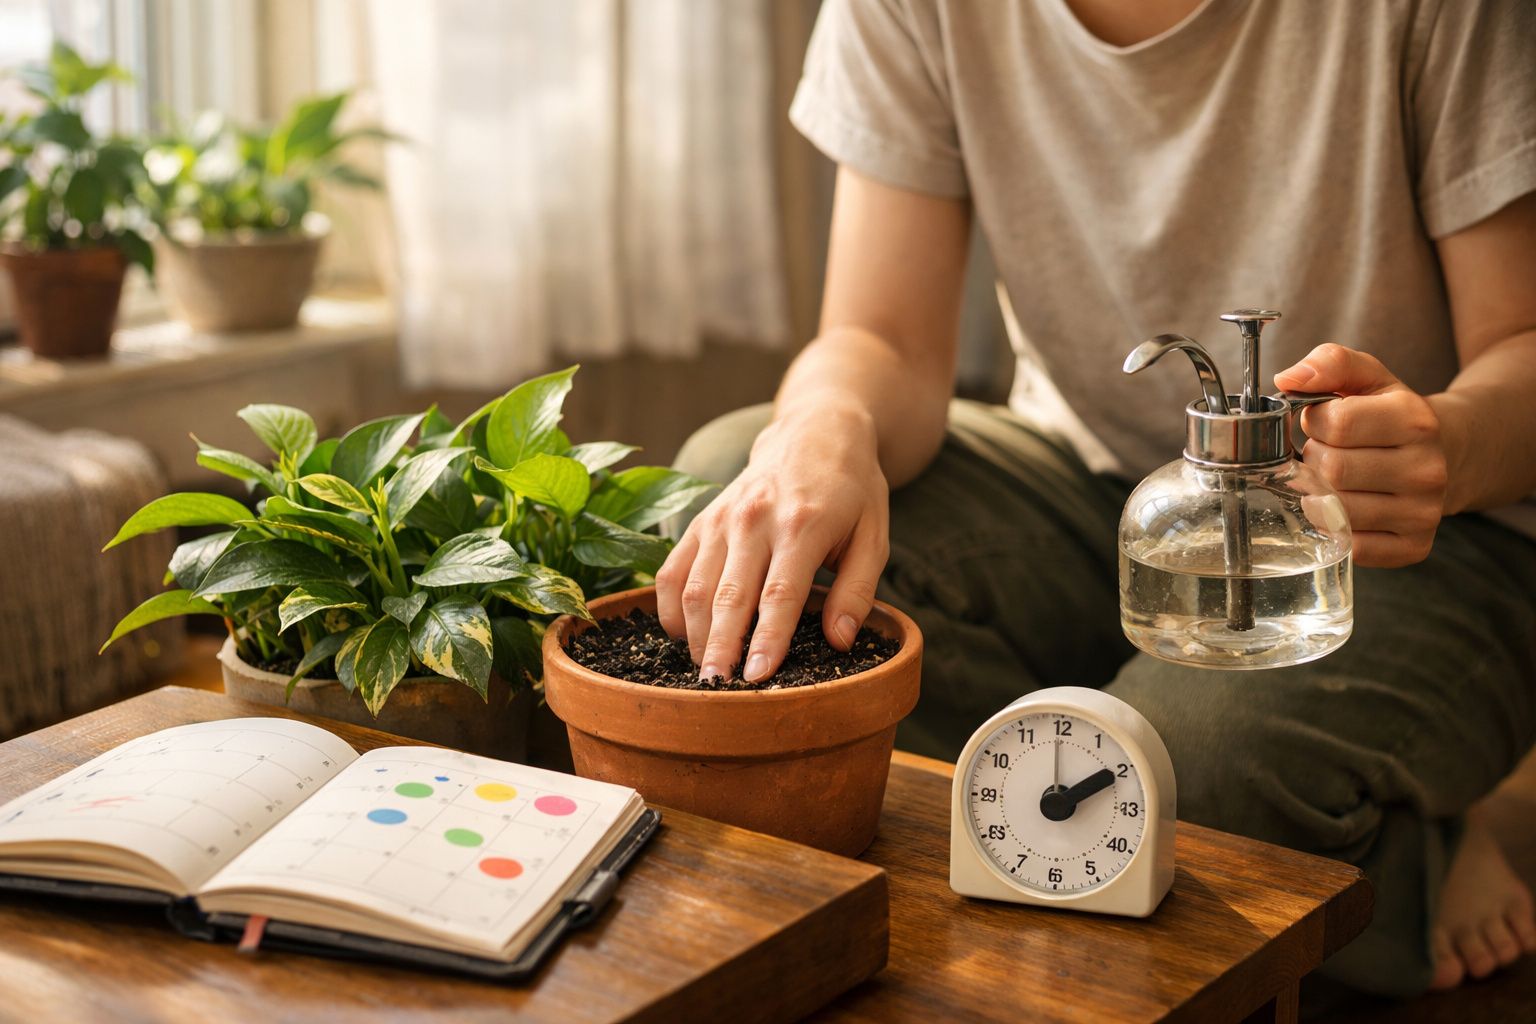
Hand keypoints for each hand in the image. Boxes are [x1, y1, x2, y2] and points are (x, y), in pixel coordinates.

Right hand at [655, 403, 890, 681]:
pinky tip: (683, 638)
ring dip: (696, 636)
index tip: (757, 678)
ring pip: (696, 587)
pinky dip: (671, 608)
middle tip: (716, 692)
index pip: (779, 593)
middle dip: (721, 648)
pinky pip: (672, 570)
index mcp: (803, 524)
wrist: (813, 433)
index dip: (766, 639)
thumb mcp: (874, 536)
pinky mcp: (701, 520)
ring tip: (705, 675)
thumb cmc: (850, 492)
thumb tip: (839, 640)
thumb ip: (857, 590)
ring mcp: (721, 518)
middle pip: (729, 595)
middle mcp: (754, 519)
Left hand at [1274, 344, 1448, 566]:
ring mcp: (1423, 512)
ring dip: (1322, 494)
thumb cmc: (1389, 416)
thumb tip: (1289, 379)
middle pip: (1332, 470)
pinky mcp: (1414, 546)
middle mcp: (1427, 469)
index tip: (1323, 422)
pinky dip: (1338, 529)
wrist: (1442, 454)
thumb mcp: (1367, 377)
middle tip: (1328, 453)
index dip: (1316, 422)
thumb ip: (1330, 363)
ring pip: (1338, 511)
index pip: (1336, 424)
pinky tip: (1347, 508)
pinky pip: (1352, 546)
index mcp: (1415, 421)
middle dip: (1316, 458)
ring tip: (1338, 479)